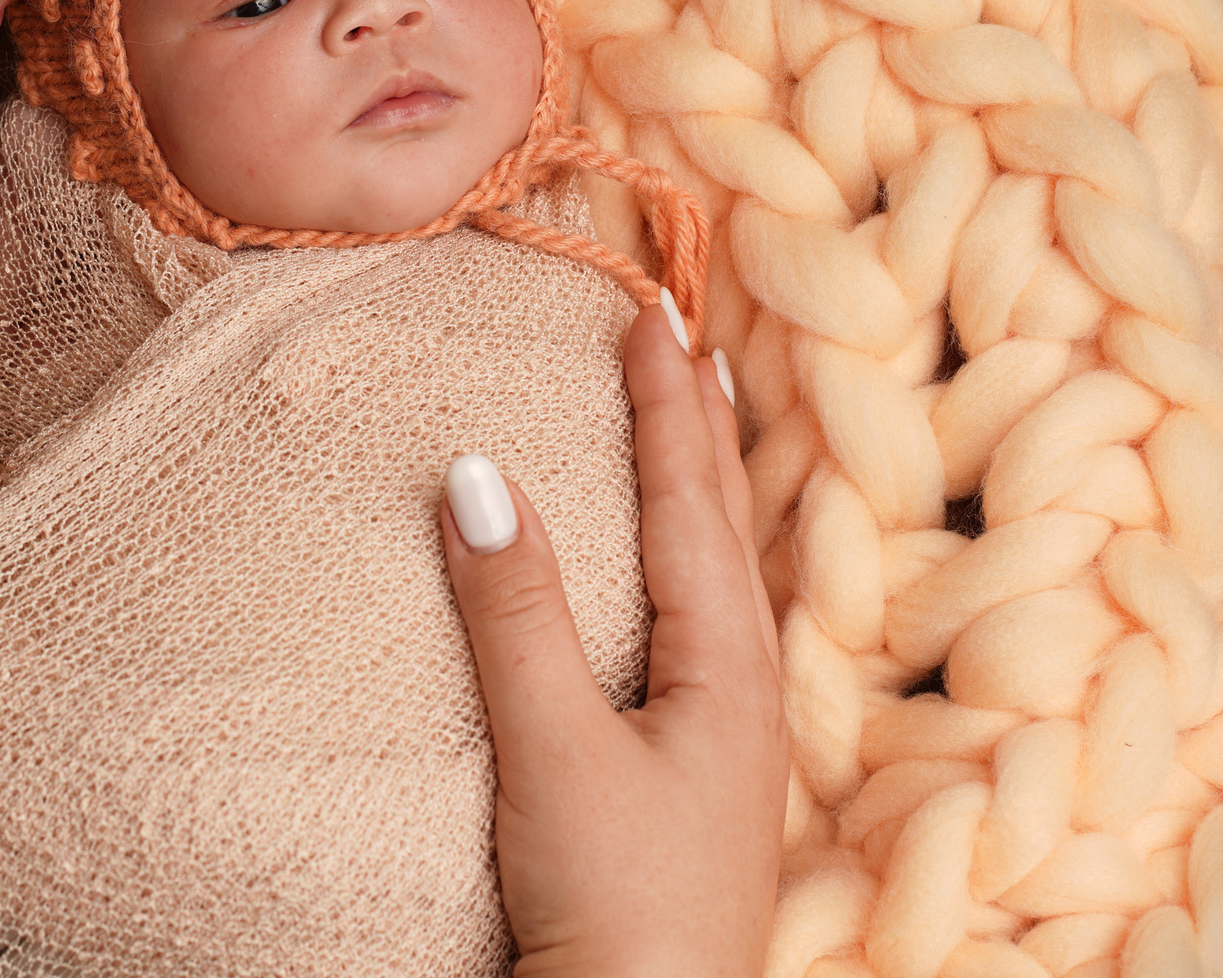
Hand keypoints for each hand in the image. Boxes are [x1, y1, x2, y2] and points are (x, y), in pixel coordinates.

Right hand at [440, 298, 787, 977]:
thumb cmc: (615, 914)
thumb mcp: (555, 754)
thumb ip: (518, 614)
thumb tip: (480, 470)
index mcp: (725, 667)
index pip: (690, 500)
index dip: (667, 401)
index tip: (651, 308)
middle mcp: (742, 692)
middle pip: (722, 525)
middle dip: (699, 425)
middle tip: (683, 335)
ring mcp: (724, 741)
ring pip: (718, 576)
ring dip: (698, 489)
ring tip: (692, 428)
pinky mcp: (692, 783)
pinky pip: (699, 629)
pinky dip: (683, 565)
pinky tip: (672, 584)